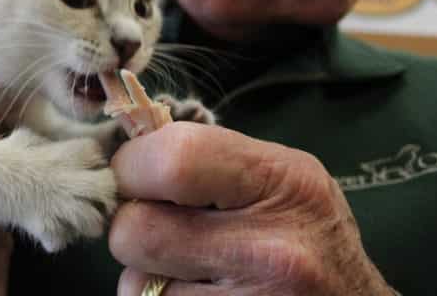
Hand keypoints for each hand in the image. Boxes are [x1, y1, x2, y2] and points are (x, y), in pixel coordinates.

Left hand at [109, 122, 394, 294]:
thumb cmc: (311, 234)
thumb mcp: (282, 175)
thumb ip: (210, 158)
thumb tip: (126, 154)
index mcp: (280, 181)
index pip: (170, 160)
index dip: (133, 166)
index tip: (136, 174)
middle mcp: (269, 249)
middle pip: (135, 230)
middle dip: (131, 226)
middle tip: (160, 226)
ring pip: (135, 285)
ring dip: (146, 274)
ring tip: (188, 268)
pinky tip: (197, 293)